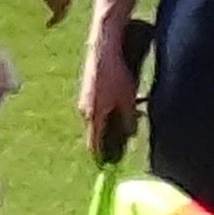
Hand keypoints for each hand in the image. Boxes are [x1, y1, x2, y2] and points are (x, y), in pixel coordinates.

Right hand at [77, 35, 141, 165]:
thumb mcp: (126, 100)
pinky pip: (97, 108)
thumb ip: (127, 120)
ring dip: (109, 125)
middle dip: (108, 141)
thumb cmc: (116, 74)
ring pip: (97, 120)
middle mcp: (85, 110)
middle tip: (122, 146)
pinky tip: (121, 105)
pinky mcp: (88, 90)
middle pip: (96, 133)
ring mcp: (85, 100)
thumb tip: (129, 136)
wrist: (103, 47)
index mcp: (93, 116)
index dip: (101, 157)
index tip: (108, 167)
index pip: (94, 145)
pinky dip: (107, 112)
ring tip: (127, 124)